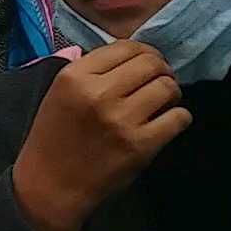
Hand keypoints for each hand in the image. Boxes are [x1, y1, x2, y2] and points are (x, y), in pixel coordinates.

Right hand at [12, 41, 190, 230]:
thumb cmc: (54, 136)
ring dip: (171, 93)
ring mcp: (121, 119)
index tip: (147, 63)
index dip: (144, 52)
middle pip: (151, 64)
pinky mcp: (141, 145)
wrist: (51, 183)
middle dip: (162, 70)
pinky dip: (178, 118)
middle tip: (160, 81)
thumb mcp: (59, 93)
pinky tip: (165, 123)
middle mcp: (98, 92)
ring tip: (162, 103)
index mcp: (74, 76)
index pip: (125, 47)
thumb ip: (89, 71)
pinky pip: (179, 118)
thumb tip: (130, 57)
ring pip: (168, 87)